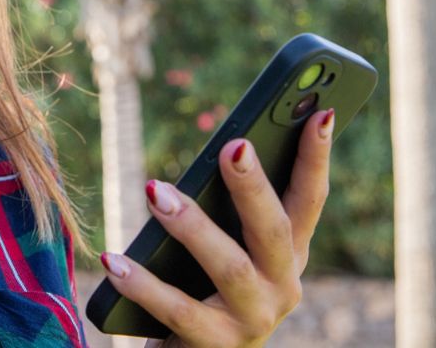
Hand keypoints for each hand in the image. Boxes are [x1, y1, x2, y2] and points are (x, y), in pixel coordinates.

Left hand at [100, 108, 335, 347]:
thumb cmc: (207, 288)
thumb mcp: (228, 245)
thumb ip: (231, 207)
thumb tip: (226, 147)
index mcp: (289, 254)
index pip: (309, 200)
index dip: (317, 158)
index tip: (320, 111)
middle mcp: (282, 286)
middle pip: (273, 230)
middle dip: (254, 186)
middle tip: (232, 146)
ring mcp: (253, 318)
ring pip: (229, 267)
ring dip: (192, 225)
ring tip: (155, 191)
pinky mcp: (217, 345)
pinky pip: (177, 310)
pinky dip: (143, 283)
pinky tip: (114, 259)